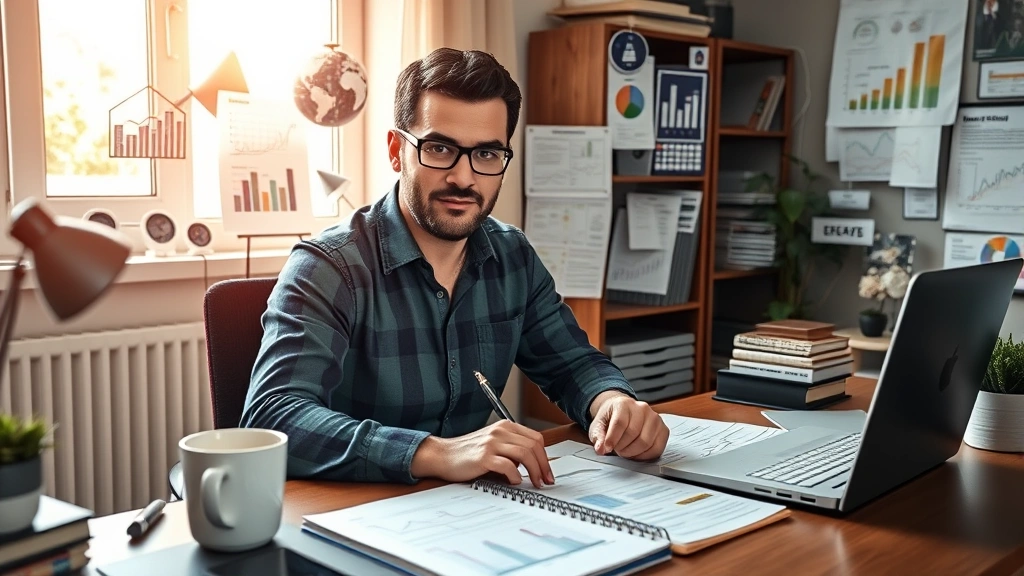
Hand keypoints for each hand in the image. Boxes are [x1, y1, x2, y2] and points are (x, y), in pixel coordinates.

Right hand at [410, 420, 554, 487]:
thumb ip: (512, 449)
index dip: (545, 457)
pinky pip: (508, 466)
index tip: (547, 471)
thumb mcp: (493, 444)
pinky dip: (516, 476)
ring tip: (535, 483)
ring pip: (525, 454)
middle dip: (544, 465)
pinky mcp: (484, 456)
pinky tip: (515, 481)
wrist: (443, 455)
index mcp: (505, 426)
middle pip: (533, 446)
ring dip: (534, 471)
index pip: (535, 438)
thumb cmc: (468, 453)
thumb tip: (533, 464)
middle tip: (545, 480)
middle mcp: (500, 431)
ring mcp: (492, 443)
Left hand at [588, 391, 668, 460]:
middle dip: (622, 447)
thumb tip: (600, 449)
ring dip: (633, 452)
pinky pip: (657, 448)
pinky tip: (636, 453)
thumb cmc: (611, 418)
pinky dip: (645, 456)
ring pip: (646, 442)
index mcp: (624, 404)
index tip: (607, 448)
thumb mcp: (598, 425)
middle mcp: (642, 408)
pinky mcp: (663, 429)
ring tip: (625, 450)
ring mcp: (655, 418)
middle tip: (616, 449)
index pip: (620, 423)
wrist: (623, 412)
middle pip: (633, 433)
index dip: (612, 439)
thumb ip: (598, 436)